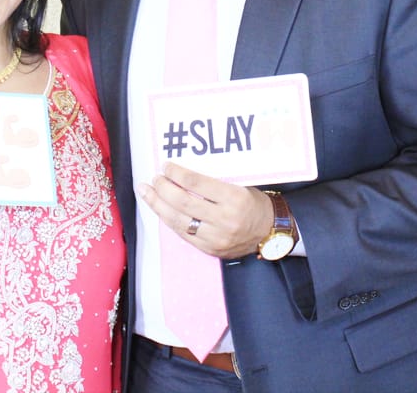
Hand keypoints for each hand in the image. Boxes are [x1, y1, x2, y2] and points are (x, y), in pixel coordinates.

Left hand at [139, 162, 272, 259]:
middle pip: (183, 202)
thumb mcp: (240, 186)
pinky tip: (160, 210)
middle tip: (154, 179)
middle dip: (163, 188)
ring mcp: (216, 237)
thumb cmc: (254, 204)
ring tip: (147, 193)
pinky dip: (169, 220)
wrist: (269, 232)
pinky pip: (183, 234)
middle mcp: (224, 219)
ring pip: (178, 220)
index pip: (196, 182)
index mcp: (234, 198)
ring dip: (158, 205)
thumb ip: (213, 182)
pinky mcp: (210, 249)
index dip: (177, 173)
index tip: (166, 167)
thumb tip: (182, 173)